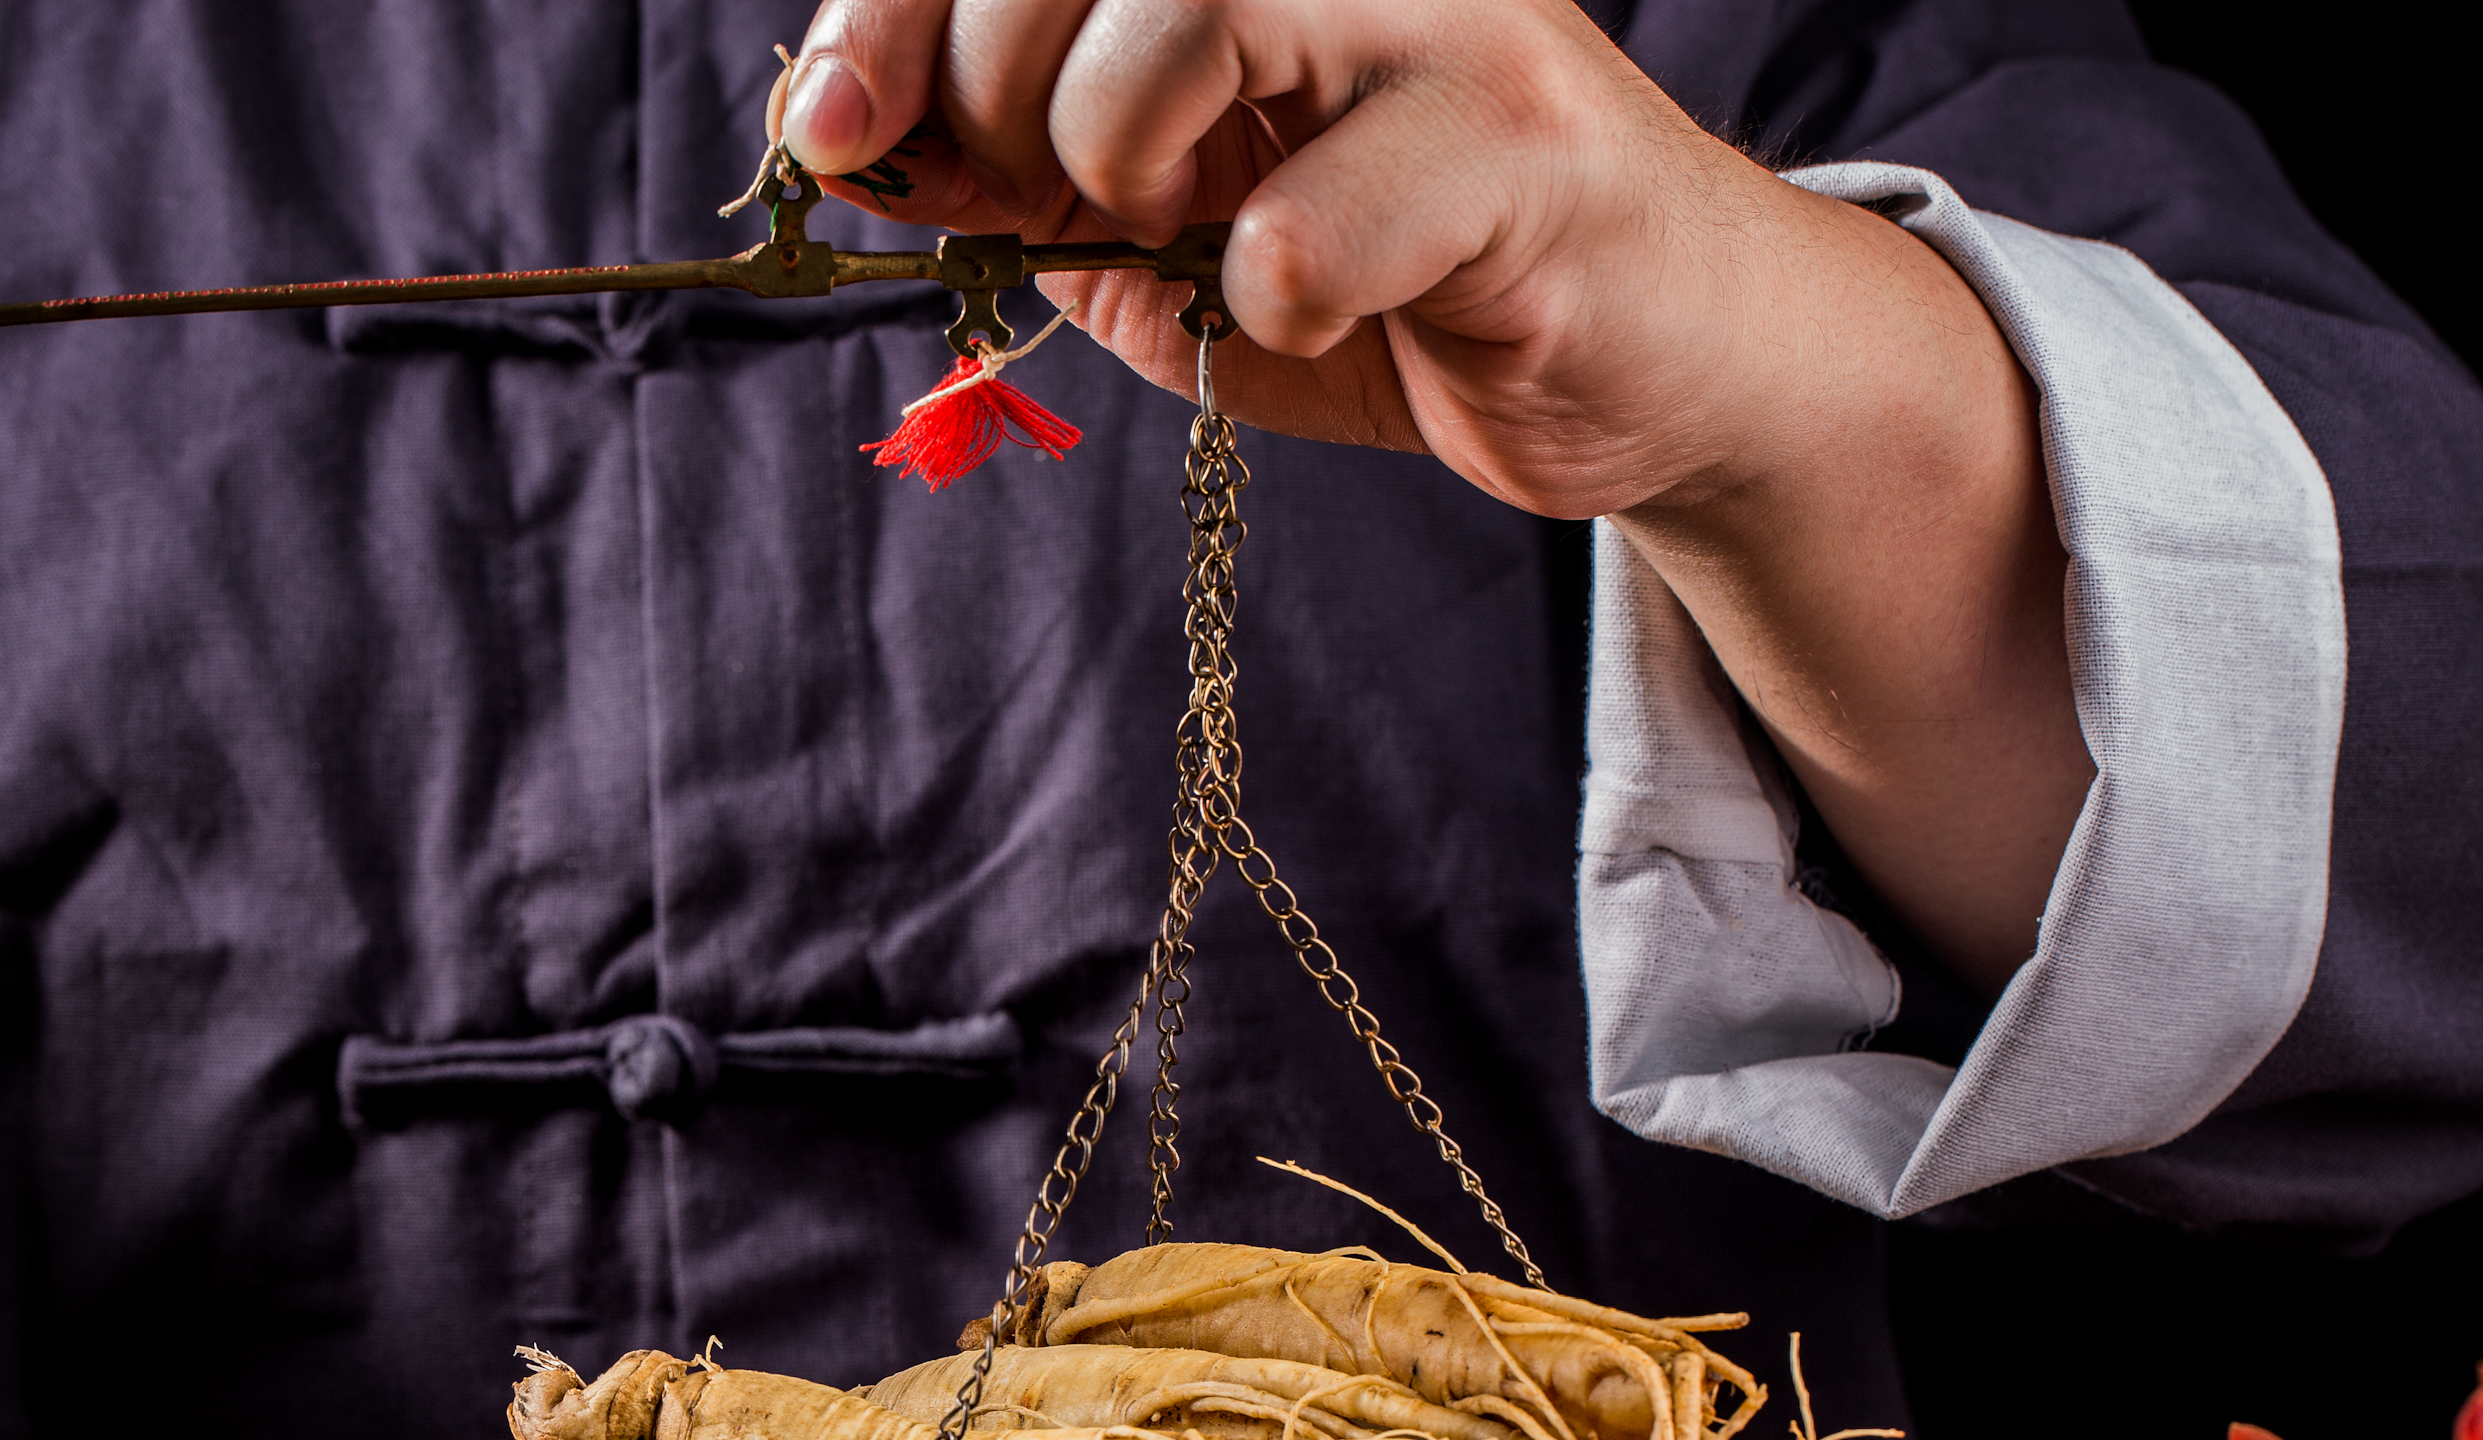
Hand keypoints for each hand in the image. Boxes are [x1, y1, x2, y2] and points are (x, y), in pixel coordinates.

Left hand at [783, 0, 2091, 992]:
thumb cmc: (1401, 281)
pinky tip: (1325, 315)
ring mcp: (1443, 21)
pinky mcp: (1521, 145)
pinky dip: (1273, 303)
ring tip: (1200, 238)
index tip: (836, 131)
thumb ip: (1028, 177)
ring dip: (1126, 167)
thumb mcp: (1170, 232)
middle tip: (1064, 204)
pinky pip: (1307, 227)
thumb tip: (859, 149)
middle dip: (997, 107)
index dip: (890, 16)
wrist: (1648, 360)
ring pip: (1180, 18)